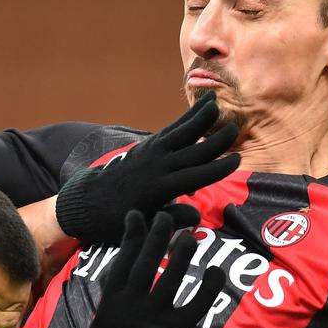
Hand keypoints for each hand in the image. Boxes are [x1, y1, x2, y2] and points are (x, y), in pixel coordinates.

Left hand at [55, 94, 239, 243]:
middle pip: (193, 150)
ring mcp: (152, 152)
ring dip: (199, 116)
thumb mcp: (144, 227)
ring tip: (216, 100)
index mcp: (160, 188)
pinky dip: (188, 117)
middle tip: (235, 129)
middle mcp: (158, 166)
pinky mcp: (148, 144)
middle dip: (215, 140)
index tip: (237, 160)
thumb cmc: (118, 220)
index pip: (196, 176)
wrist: (89, 201)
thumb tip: (197, 217)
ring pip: (182, 132)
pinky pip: (173, 128)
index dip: (218, 168)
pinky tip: (202, 106)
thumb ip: (171, 220)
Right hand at [77, 210, 225, 327]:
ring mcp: (154, 318)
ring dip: (183, 253)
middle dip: (158, 234)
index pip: (123, 259)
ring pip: (172, 276)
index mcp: (112, 302)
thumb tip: (123, 276)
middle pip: (146, 260)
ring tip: (192, 235)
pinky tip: (216, 272)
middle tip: (167, 216)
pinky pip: (196, 305)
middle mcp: (131, 305)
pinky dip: (208, 287)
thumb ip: (114, 300)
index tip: (138, 215)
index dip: (132, 235)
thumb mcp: (101, 324)